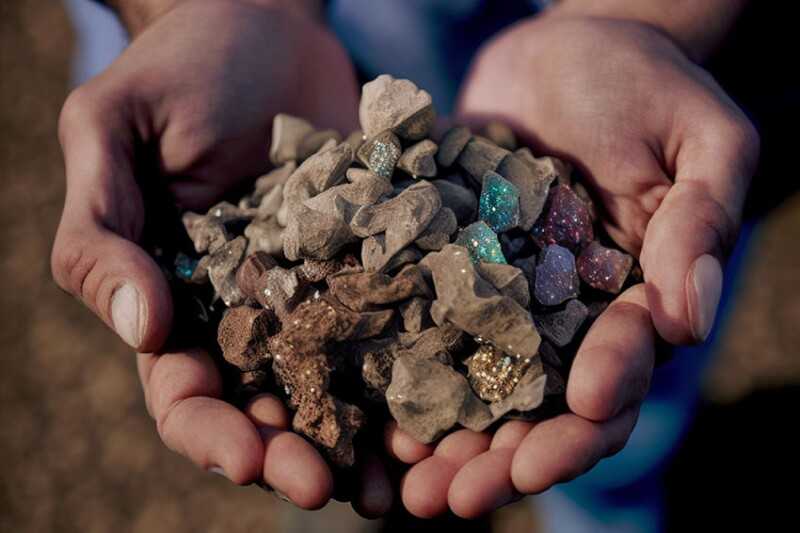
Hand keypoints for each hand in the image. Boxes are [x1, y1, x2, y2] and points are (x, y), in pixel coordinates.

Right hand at [51, 0, 393, 513]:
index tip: (253, 460)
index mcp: (175, 296)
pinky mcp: (370, 259)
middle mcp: (247, 309)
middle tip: (334, 490)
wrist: (261, 22)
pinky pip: (393, 322)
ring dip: (363, 439)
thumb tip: (140, 330)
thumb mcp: (110, 131)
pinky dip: (415, 368)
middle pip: (268, 405)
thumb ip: (103, 229)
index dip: (213, 433)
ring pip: (338, 384)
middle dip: (295, 452)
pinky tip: (446, 404)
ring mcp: (315, 290)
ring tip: (401, 482)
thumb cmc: (177, 68)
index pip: (183, 389)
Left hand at [386, 15, 758, 516]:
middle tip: (457, 500)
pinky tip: (366, 416)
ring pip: (471, 389)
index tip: (569, 420)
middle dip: (501, 458)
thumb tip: (688, 318)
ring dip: (441, 443)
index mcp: (629, 304)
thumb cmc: (650, 87)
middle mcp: (562, 317)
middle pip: (535, 409)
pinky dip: (397, 377)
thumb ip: (700, 225)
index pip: (617, 380)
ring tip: (405, 488)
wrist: (572, 49)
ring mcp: (500, 297)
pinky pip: (423, 330)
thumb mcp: (701, 142)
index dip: (593, 414)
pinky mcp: (448, 266)